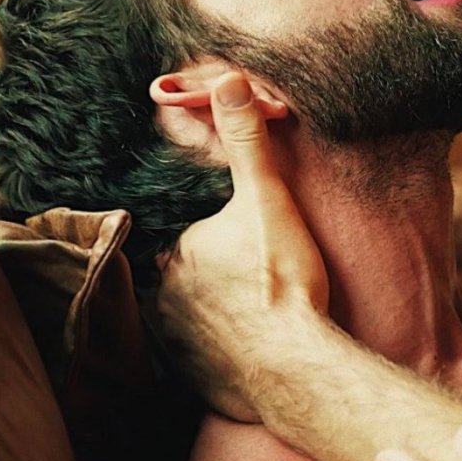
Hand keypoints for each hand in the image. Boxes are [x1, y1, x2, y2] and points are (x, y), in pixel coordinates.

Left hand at [156, 72, 328, 420]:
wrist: (296, 365)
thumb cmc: (283, 280)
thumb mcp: (269, 200)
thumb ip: (247, 143)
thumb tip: (228, 80)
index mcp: (180, 251)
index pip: (191, 237)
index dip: (220, 242)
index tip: (246, 250)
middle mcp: (165, 298)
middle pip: (189, 279)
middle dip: (215, 279)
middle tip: (255, 282)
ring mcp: (177, 344)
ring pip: (192, 320)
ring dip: (216, 317)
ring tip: (255, 316)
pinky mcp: (195, 380)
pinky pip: (201, 360)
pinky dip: (220, 354)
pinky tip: (250, 349)